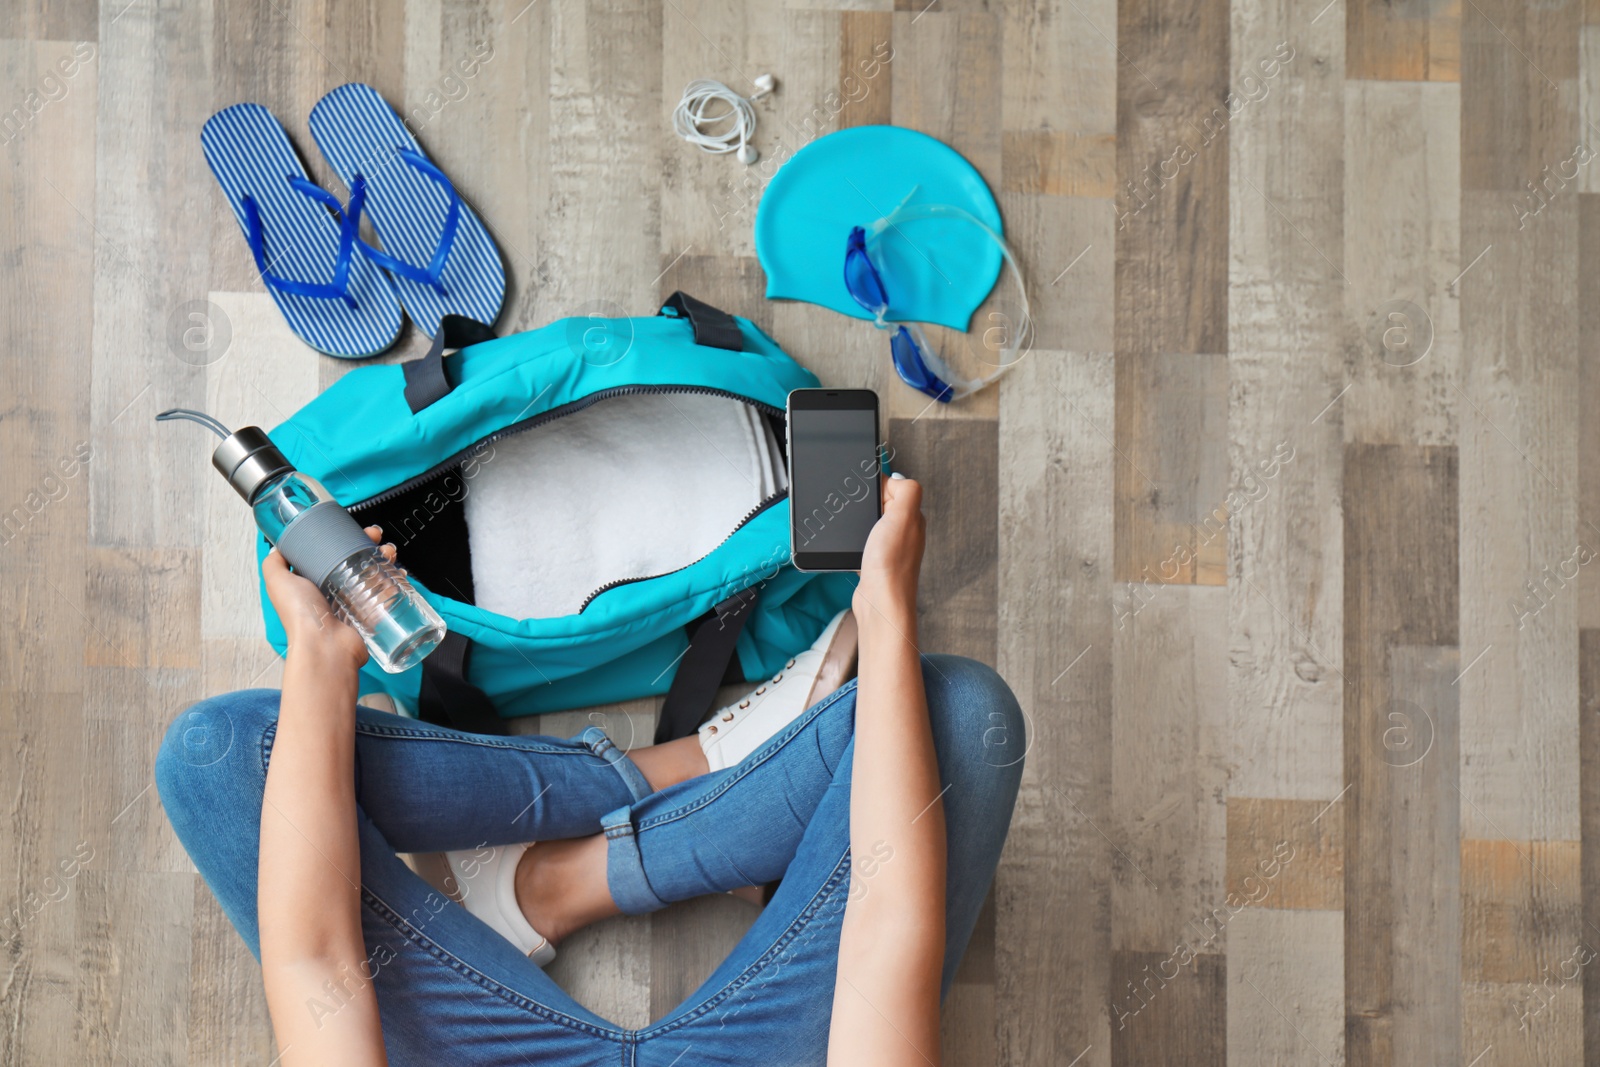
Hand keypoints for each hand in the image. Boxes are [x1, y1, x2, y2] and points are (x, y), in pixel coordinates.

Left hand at [263, 525, 397, 670]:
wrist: (325, 646)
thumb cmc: (301, 615)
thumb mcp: (278, 581)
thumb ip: (275, 563)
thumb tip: (278, 546)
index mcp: (312, 582)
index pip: (331, 552)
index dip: (344, 537)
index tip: (354, 528)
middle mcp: (332, 591)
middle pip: (355, 559)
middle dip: (369, 545)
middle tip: (377, 538)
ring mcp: (352, 602)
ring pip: (372, 573)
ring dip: (384, 559)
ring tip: (389, 554)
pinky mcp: (369, 613)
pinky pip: (385, 593)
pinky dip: (395, 581)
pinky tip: (398, 574)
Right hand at [853, 474, 924, 625]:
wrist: (879, 602)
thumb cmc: (891, 564)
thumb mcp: (903, 516)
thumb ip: (907, 491)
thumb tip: (896, 479)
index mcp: (913, 517)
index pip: (895, 488)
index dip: (878, 487)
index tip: (866, 495)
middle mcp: (904, 532)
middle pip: (880, 504)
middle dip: (866, 505)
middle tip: (858, 513)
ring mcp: (889, 547)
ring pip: (870, 522)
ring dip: (859, 523)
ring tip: (857, 532)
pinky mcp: (874, 561)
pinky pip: (862, 540)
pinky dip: (854, 540)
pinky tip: (852, 546)